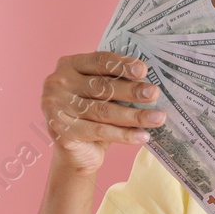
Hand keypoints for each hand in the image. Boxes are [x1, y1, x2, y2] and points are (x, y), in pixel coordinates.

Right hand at [40, 52, 166, 175]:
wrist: (76, 152)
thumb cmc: (93, 116)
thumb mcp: (102, 95)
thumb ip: (116, 83)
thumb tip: (149, 82)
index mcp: (69, 65)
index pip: (99, 61)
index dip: (122, 65)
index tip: (143, 71)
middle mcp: (58, 83)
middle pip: (102, 86)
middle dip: (132, 91)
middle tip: (154, 94)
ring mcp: (56, 107)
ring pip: (103, 111)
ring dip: (134, 115)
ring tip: (158, 118)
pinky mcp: (61, 131)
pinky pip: (99, 131)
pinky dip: (124, 135)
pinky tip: (143, 136)